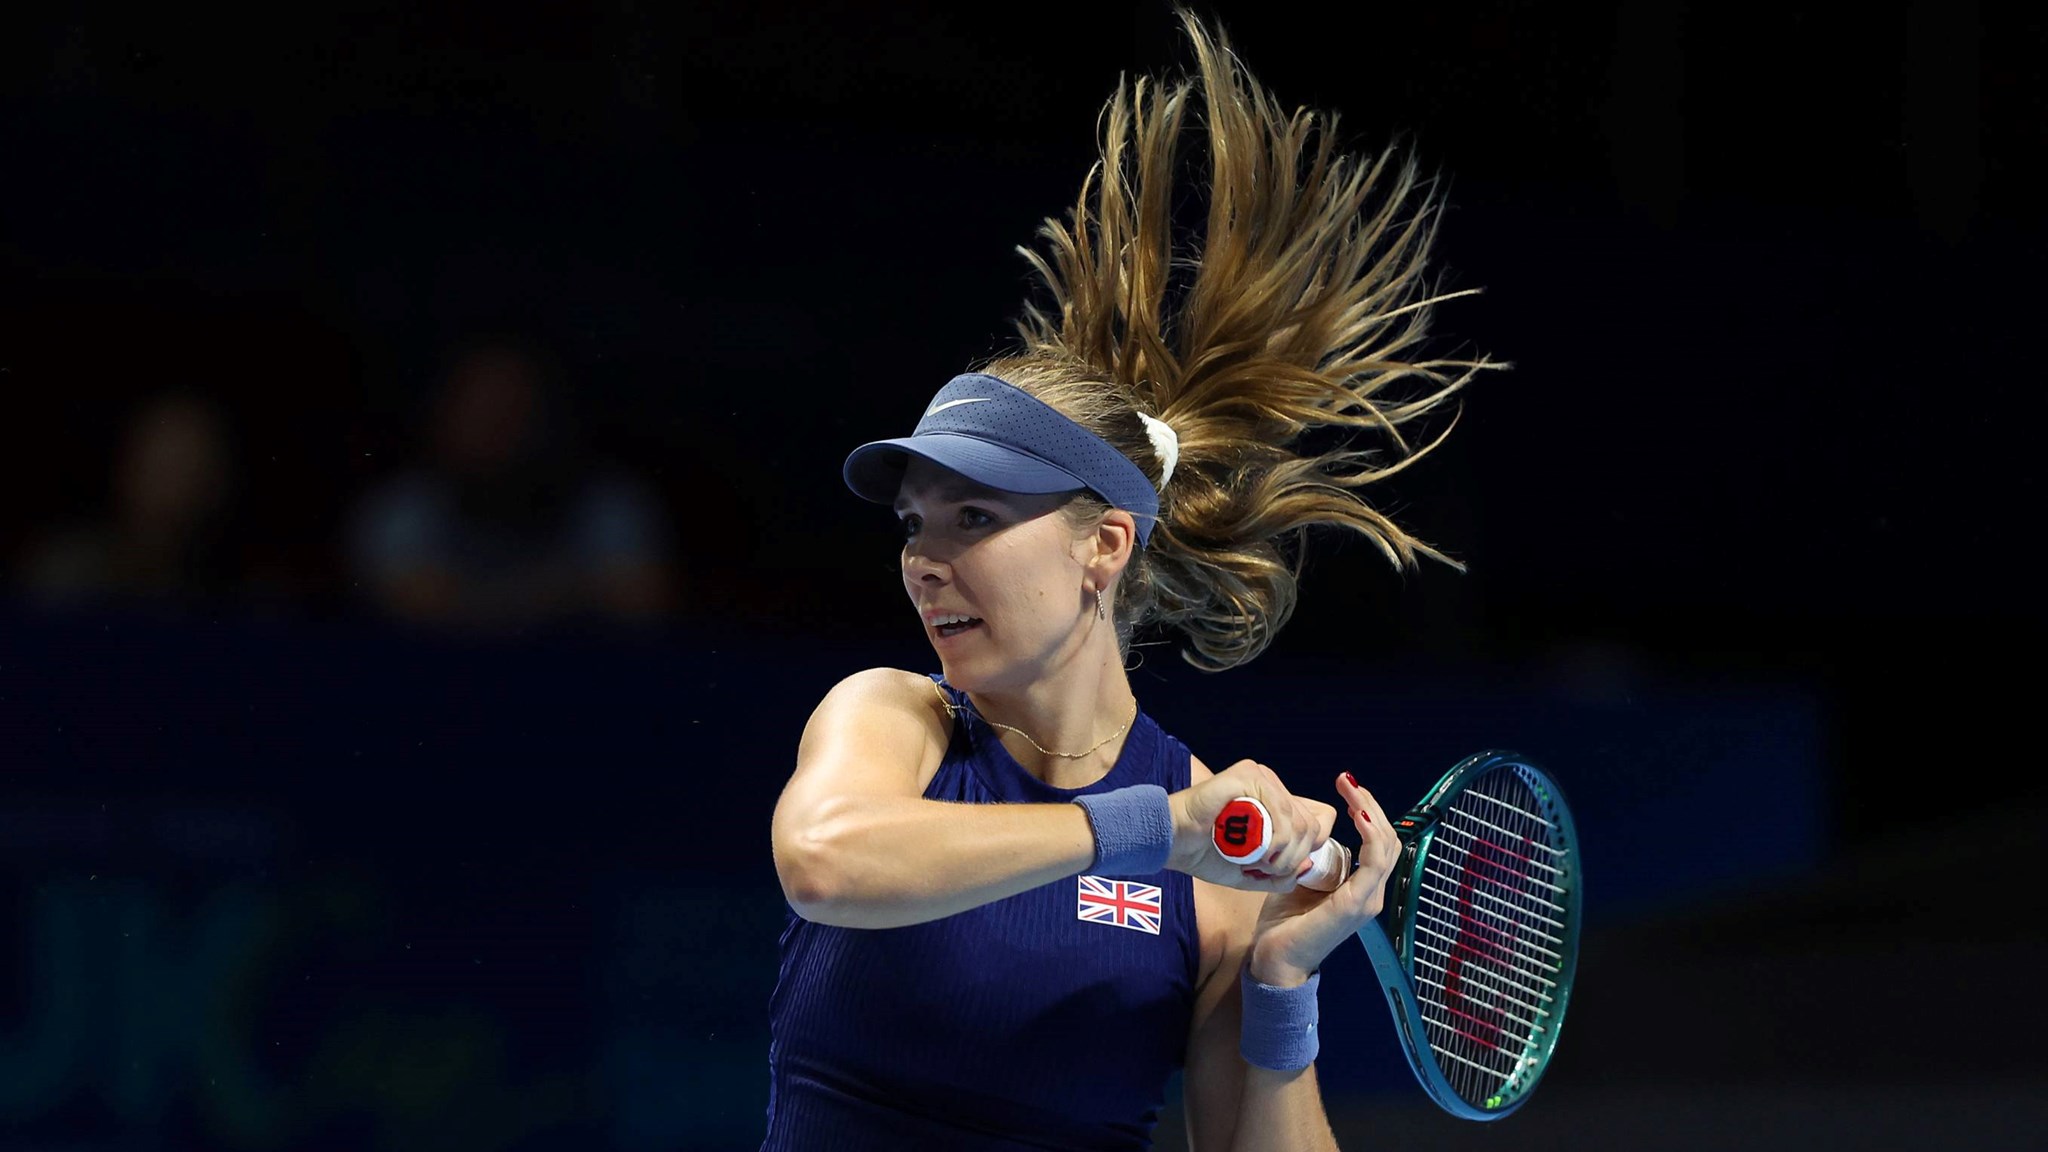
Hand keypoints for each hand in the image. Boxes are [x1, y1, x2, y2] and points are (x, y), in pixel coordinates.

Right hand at [1168, 759, 1336, 892]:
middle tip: (1267, 869)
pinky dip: (1272, 839)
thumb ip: (1281, 873)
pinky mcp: (1248, 775)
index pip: (1320, 820)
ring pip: (1299, 821)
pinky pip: (1279, 810)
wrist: (1171, 842)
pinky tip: (1253, 850)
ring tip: (1257, 862)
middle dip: (1294, 857)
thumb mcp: (1251, 873)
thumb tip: (1307, 865)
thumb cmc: (1204, 854)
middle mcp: (1271, 785)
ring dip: (1282, 853)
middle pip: (1312, 824)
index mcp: (1274, 802)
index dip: (1309, 849)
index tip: (1282, 867)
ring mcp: (1260, 777)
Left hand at [1245, 773, 1401, 985]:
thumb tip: (1311, 831)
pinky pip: (1374, 863)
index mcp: (1360, 887)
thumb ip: (1314, 860)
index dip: (1369, 812)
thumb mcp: (1302, 880)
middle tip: (1348, 782)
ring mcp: (1367, 900)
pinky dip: (1370, 836)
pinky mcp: (1355, 904)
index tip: (1347, 788)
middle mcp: (1371, 893)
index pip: (1379, 842)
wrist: (1275, 960)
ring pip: (1386, 846)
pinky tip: (1358, 816)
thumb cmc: (1285, 922)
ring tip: (1351, 791)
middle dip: (1371, 805)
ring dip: (1370, 813)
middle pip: (1388, 839)